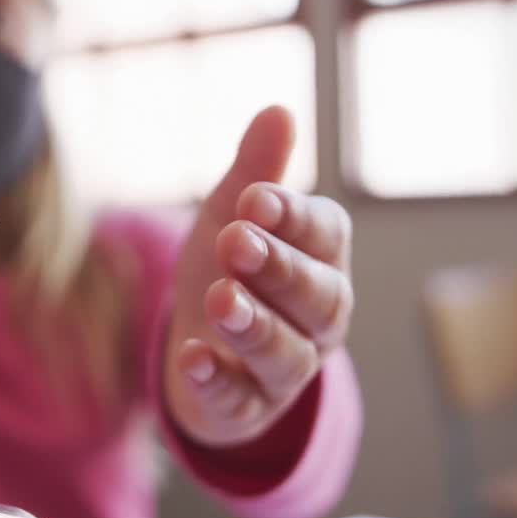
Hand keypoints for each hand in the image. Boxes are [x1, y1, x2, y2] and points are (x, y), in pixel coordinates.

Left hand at [164, 106, 353, 447]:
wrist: (202, 354)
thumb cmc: (230, 273)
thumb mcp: (233, 218)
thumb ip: (255, 172)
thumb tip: (278, 110)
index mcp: (322, 261)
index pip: (324, 236)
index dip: (293, 218)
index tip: (253, 198)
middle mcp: (318, 318)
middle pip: (316, 297)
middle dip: (278, 268)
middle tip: (235, 241)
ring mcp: (285, 369)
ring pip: (285, 353)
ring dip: (254, 326)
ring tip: (221, 300)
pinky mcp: (246, 408)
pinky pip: (240, 400)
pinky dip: (217, 381)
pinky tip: (192, 358)